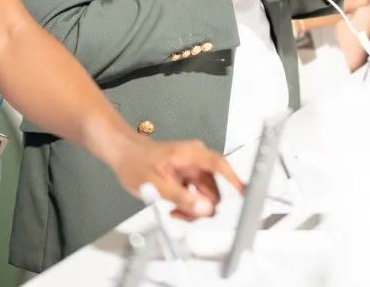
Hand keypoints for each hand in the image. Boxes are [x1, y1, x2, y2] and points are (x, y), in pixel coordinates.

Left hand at [107, 133, 242, 220]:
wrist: (124, 154)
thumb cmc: (136, 163)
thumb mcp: (157, 185)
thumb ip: (182, 198)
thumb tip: (205, 209)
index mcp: (191, 155)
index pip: (220, 165)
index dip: (234, 180)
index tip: (245, 193)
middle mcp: (197, 159)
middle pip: (213, 189)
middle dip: (201, 206)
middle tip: (181, 214)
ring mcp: (194, 168)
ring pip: (206, 195)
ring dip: (193, 207)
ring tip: (174, 211)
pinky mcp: (190, 176)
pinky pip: (198, 194)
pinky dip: (188, 203)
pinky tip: (174, 206)